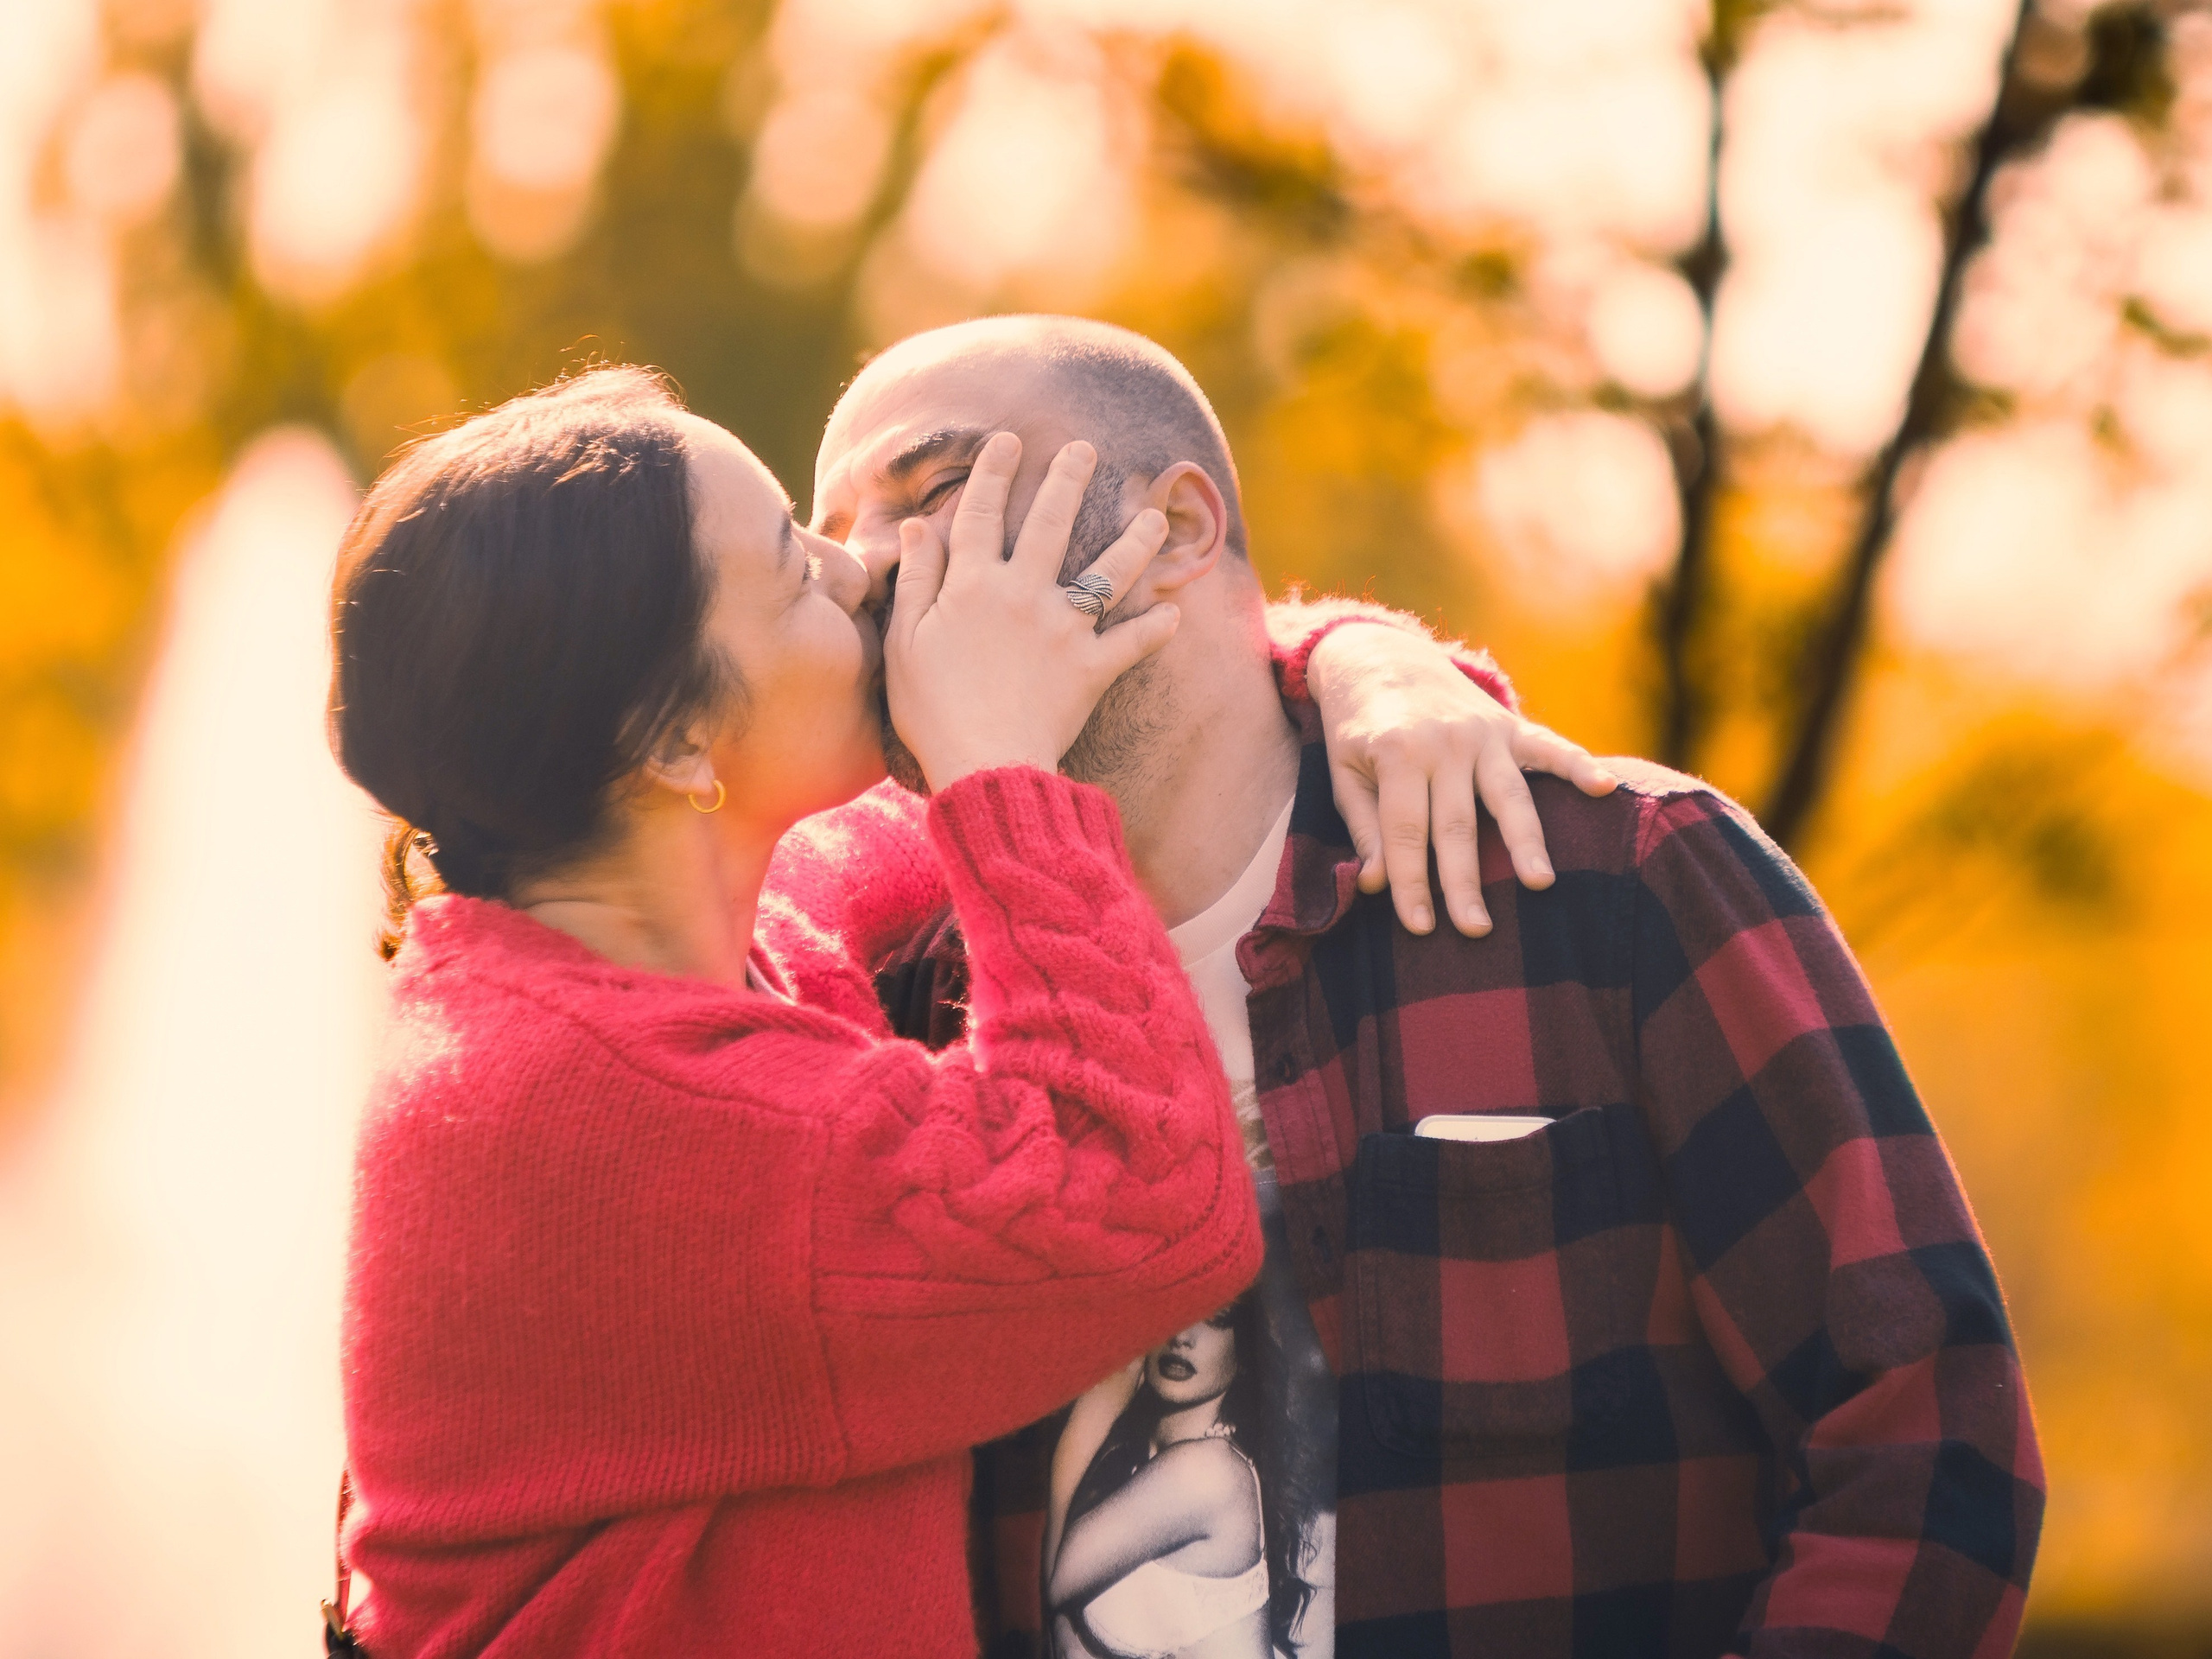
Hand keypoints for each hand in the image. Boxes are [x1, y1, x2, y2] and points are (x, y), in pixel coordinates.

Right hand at [885, 432, 1177, 790]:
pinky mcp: (1092, 668)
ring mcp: (1064, 629)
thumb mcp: (905, 642)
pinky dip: (1155, 630)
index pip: (981, 515)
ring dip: (1135, 542)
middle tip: (1086, 448)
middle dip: (1068, 479)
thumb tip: (919, 527)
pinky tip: (1174, 614)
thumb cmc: (933, 709)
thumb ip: (915, 580)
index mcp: (972, 585)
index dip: (992, 474)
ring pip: (1107, 573)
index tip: (1006, 441)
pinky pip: (1132, 644)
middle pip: (1050, 524)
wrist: (983, 764)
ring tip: (1155, 517)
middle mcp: (1024, 594)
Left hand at [1308, 622, 1617, 936]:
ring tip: (1539, 882)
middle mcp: (1444, 743)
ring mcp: (1482, 733)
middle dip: (1465, 882)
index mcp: (1396, 754)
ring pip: (1507, 796)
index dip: (1411, 883)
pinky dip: (1579, 765)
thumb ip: (1365, 826)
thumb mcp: (1343, 772)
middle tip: (1476, 930)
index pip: (1406, 833)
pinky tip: (1604, 788)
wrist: (1380, 655)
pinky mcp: (1509, 725)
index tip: (1420, 927)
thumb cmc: (1359, 728)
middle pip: (1457, 825)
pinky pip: (1549, 747)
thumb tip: (1376, 884)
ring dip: (1524, 841)